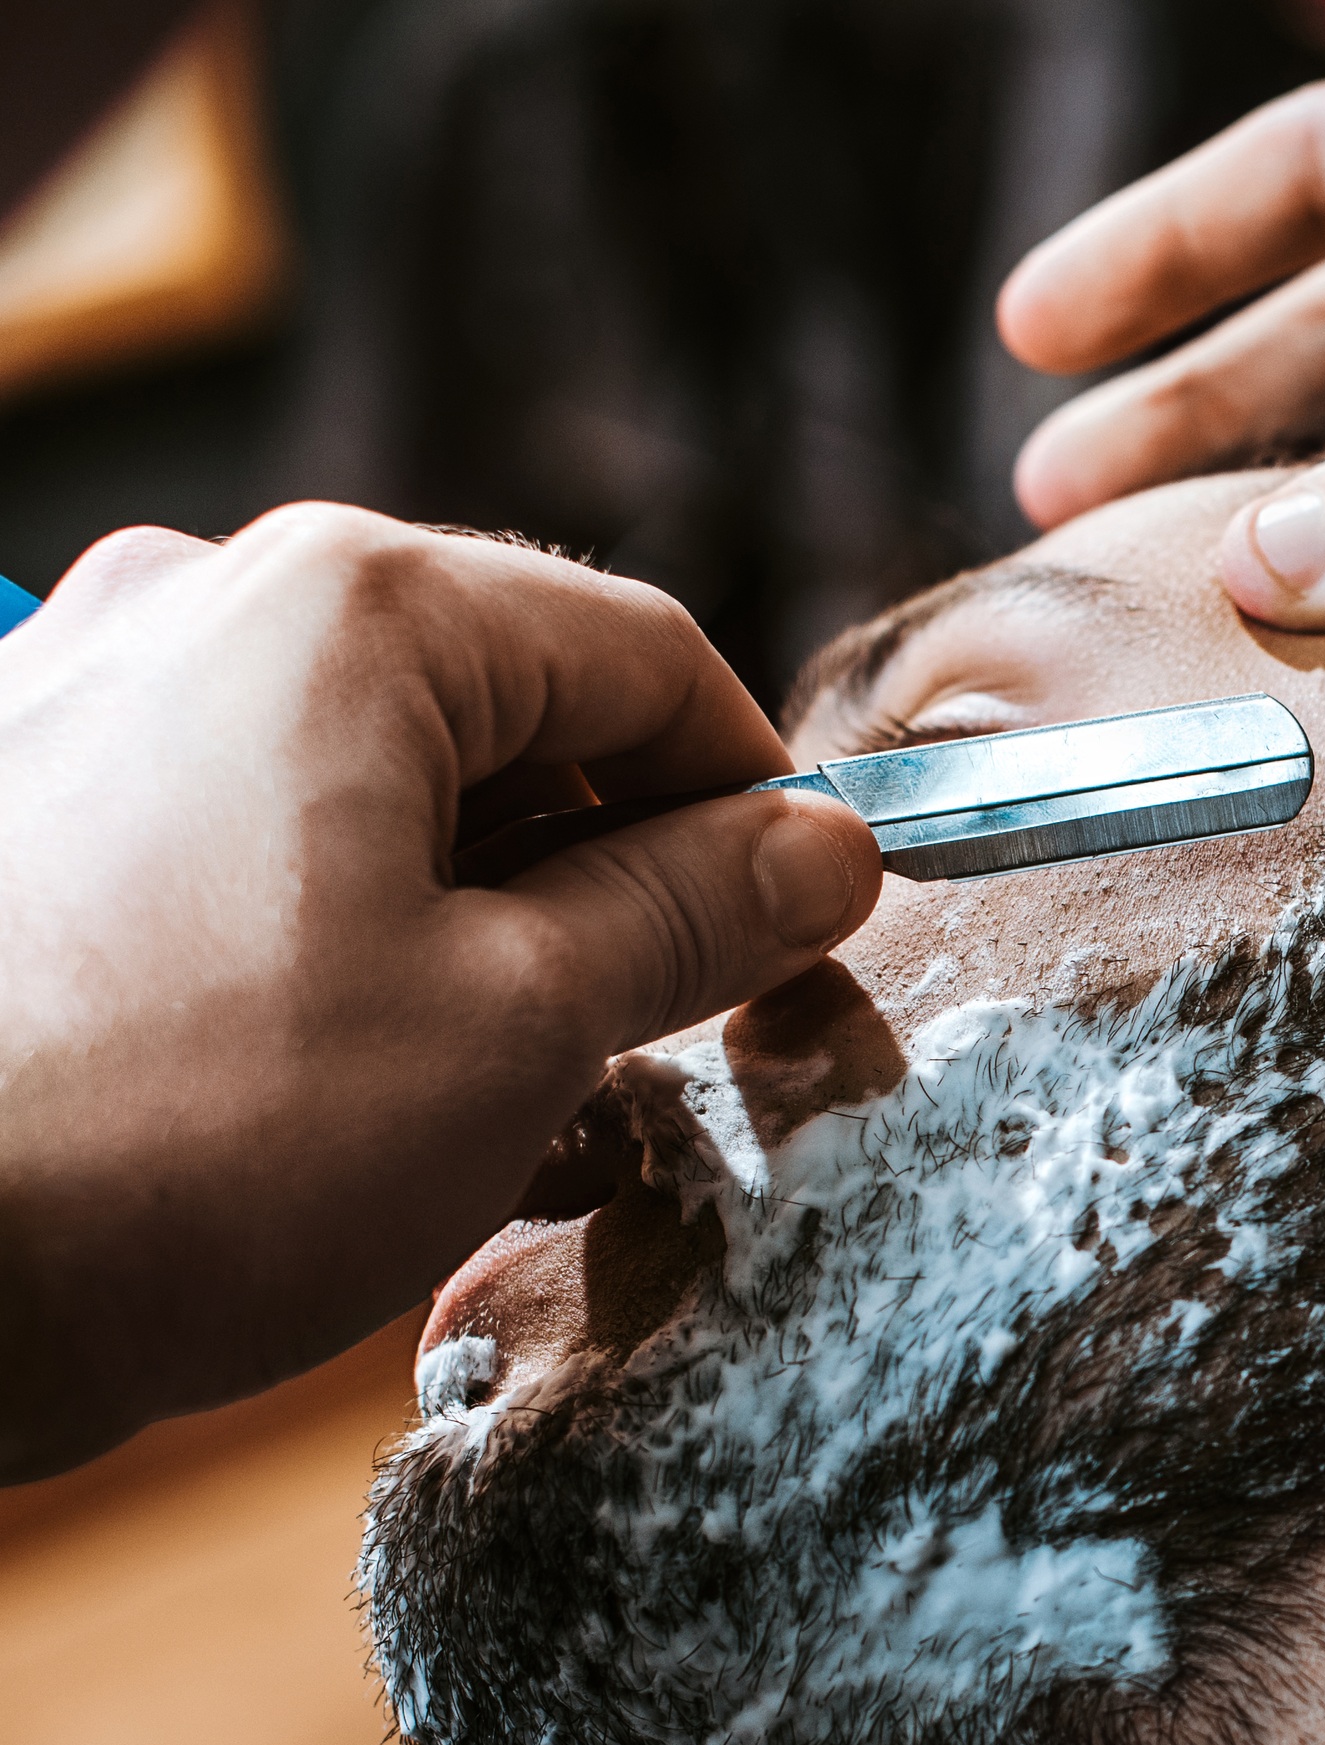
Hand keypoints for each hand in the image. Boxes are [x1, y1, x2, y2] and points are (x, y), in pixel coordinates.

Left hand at [0, 506, 879, 1477]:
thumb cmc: (177, 1140)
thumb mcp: (510, 1026)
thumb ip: (689, 911)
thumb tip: (824, 850)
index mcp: (355, 609)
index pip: (646, 658)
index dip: (755, 796)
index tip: (800, 924)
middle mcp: (213, 604)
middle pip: (513, 712)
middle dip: (613, 871)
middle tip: (661, 1031)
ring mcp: (98, 692)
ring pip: (385, 785)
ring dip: (487, 920)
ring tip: (512, 1087)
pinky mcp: (27, 800)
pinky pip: (260, 835)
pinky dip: (354, 934)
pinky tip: (367, 1075)